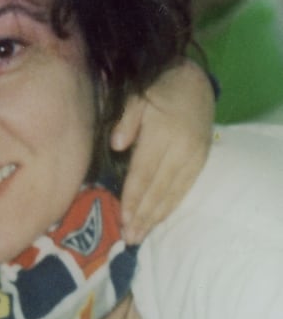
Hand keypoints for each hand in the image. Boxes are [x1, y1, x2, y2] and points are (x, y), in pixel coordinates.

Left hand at [112, 59, 214, 242]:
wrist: (194, 81)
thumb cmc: (156, 90)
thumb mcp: (136, 97)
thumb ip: (126, 120)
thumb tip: (116, 144)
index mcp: (163, 135)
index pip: (144, 173)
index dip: (133, 197)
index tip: (123, 218)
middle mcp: (182, 150)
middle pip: (159, 189)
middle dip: (143, 215)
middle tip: (129, 237)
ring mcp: (195, 157)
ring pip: (173, 193)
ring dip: (156, 216)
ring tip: (140, 235)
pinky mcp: (202, 160)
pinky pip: (186, 188)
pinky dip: (171, 205)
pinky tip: (158, 219)